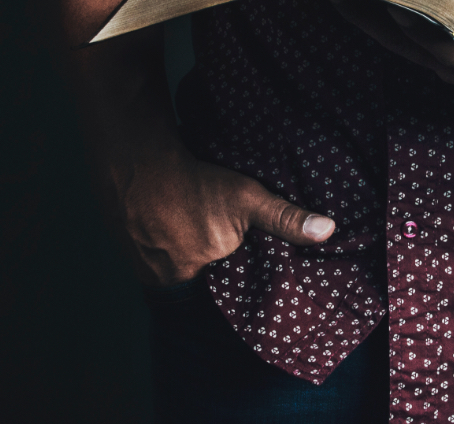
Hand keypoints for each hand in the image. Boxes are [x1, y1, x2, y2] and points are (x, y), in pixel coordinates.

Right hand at [112, 148, 335, 285]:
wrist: (137, 159)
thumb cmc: (196, 182)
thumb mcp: (247, 199)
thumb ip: (284, 220)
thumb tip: (326, 232)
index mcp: (191, 276)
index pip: (218, 294)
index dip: (232, 286)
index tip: (245, 273)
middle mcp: (162, 276)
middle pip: (196, 282)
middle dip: (211, 270)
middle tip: (223, 251)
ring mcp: (140, 263)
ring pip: (174, 267)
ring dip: (187, 257)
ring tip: (199, 237)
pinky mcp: (127, 247)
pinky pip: (154, 253)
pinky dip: (168, 245)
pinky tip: (179, 228)